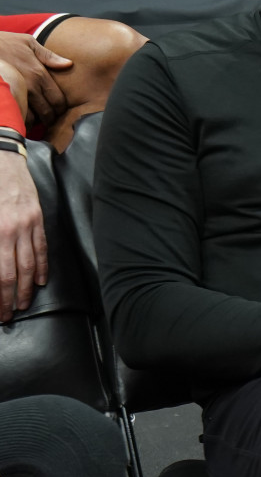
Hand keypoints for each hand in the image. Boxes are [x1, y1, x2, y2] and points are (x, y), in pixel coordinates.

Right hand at [0, 31, 71, 125]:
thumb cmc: (3, 43)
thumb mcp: (27, 43)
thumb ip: (48, 56)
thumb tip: (68, 64)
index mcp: (39, 74)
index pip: (58, 100)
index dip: (60, 109)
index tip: (58, 110)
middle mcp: (30, 87)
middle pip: (47, 113)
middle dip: (49, 118)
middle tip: (47, 118)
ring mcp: (15, 93)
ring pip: (31, 118)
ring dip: (34, 121)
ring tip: (35, 119)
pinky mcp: (4, 97)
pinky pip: (16, 115)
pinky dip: (20, 119)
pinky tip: (20, 116)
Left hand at [0, 150, 47, 322]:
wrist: (2, 162)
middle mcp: (11, 232)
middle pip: (13, 273)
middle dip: (10, 297)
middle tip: (7, 314)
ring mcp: (27, 226)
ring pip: (29, 264)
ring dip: (27, 287)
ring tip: (23, 303)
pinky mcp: (37, 220)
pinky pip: (41, 248)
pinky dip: (41, 267)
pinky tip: (39, 281)